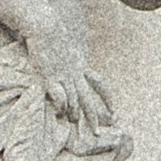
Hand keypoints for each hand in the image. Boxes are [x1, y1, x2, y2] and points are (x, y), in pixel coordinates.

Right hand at [22, 20, 115, 134]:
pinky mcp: (50, 75)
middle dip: (94, 117)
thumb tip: (71, 58)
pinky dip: (61, 104)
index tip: (115, 112)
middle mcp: (76, 73)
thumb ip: (69, 56)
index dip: (108, 100)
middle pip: (89, 98)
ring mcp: (64, 75)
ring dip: (76, 113)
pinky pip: (59, 94)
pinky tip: (60, 113)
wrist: (45, 26)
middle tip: (97, 134)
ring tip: (75, 123)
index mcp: (81, 66)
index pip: (100, 85)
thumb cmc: (51, 34)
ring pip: (75, 99)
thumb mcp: (66, 46)